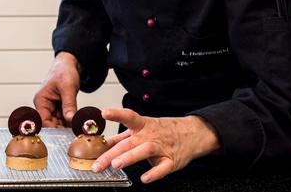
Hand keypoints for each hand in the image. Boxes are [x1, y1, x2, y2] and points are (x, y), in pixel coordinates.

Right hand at [33, 51, 80, 126]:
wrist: (69, 64)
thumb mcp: (68, 88)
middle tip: (76, 133)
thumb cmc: (64, 71)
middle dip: (63, 129)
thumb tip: (71, 120)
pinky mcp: (59, 107)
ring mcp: (51, 107)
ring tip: (79, 129)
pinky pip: (64, 118)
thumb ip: (69, 105)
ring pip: (58, 122)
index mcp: (41, 100)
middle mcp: (44, 105)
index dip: (54, 129)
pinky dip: (71, 121)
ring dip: (68, 126)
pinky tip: (78, 123)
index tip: (67, 135)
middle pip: (51, 124)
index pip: (44, 121)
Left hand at [91, 108, 220, 182]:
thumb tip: (104, 142)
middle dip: (112, 153)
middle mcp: (150, 135)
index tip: (104, 113)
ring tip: (116, 165)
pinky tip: (144, 178)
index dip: (116, 114)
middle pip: (129, 142)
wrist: (191, 133)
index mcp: (142, 125)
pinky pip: (162, 168)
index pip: (128, 117)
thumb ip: (122, 136)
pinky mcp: (171, 160)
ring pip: (144, 152)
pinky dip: (154, 173)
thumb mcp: (142, 128)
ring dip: (130, 158)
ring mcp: (161, 148)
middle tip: (98, 163)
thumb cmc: (163, 130)